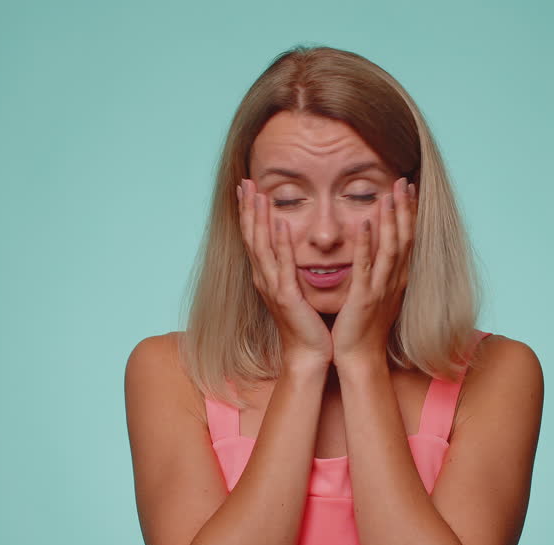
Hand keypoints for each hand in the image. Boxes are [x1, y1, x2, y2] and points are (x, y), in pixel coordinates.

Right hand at [238, 178, 332, 369]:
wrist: (309, 354)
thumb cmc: (307, 323)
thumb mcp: (296, 289)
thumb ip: (292, 267)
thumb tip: (294, 245)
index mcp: (266, 276)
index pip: (253, 237)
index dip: (249, 212)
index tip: (247, 188)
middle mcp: (264, 279)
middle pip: (251, 236)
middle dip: (248, 208)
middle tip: (245, 182)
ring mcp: (272, 287)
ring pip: (261, 246)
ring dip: (259, 219)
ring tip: (258, 194)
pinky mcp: (287, 297)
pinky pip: (283, 265)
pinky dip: (282, 244)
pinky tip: (282, 224)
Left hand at [331, 176, 416, 369]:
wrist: (358, 358)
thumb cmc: (364, 327)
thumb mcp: (376, 294)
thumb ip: (379, 272)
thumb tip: (377, 250)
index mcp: (396, 279)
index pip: (407, 239)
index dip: (409, 213)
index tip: (408, 189)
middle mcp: (393, 281)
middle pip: (404, 238)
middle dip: (404, 208)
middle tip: (403, 181)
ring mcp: (380, 289)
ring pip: (391, 248)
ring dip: (391, 220)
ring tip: (389, 195)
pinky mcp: (363, 298)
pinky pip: (366, 267)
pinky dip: (367, 245)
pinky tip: (365, 224)